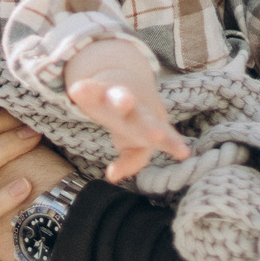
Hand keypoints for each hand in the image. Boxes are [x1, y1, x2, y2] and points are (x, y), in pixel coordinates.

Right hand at [64, 38, 188, 181]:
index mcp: (151, 126)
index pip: (164, 136)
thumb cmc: (135, 124)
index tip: (184, 153)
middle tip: (158, 136)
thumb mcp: (136, 145)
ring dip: (123, 100)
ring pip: (121, 98)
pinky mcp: (99, 89)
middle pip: (144, 120)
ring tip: (123, 101)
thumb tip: (112, 176)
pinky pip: (92, 90)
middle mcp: (137, 112)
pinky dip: (86, 90)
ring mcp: (119, 98)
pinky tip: (76, 90)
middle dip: (151, 128)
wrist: (125, 84)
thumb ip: (131, 162)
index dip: (174, 144)